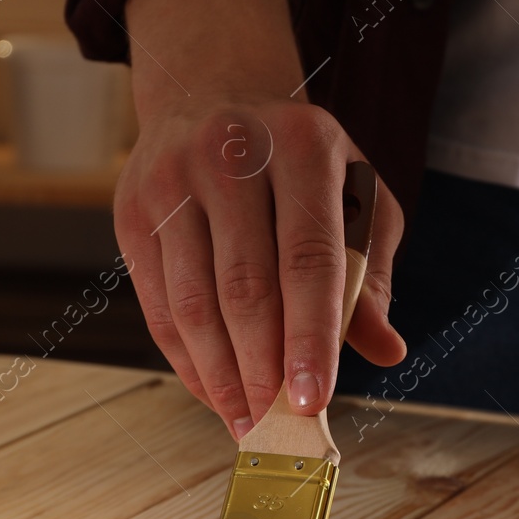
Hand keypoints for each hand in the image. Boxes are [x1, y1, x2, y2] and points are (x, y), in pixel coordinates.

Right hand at [112, 0, 405, 439]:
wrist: (213, 93)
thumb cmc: (301, 162)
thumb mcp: (356, 196)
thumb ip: (368, 273)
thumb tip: (386, 349)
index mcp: (304, 147)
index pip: (309, 259)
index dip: (311, 338)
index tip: (314, 402)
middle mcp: (232, 155)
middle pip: (245, 287)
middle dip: (261, 369)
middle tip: (276, 425)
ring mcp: (172, 180)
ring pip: (193, 302)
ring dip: (220, 375)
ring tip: (245, 420)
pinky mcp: (132, 210)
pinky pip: (159, 303)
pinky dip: (186, 358)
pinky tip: (213, 391)